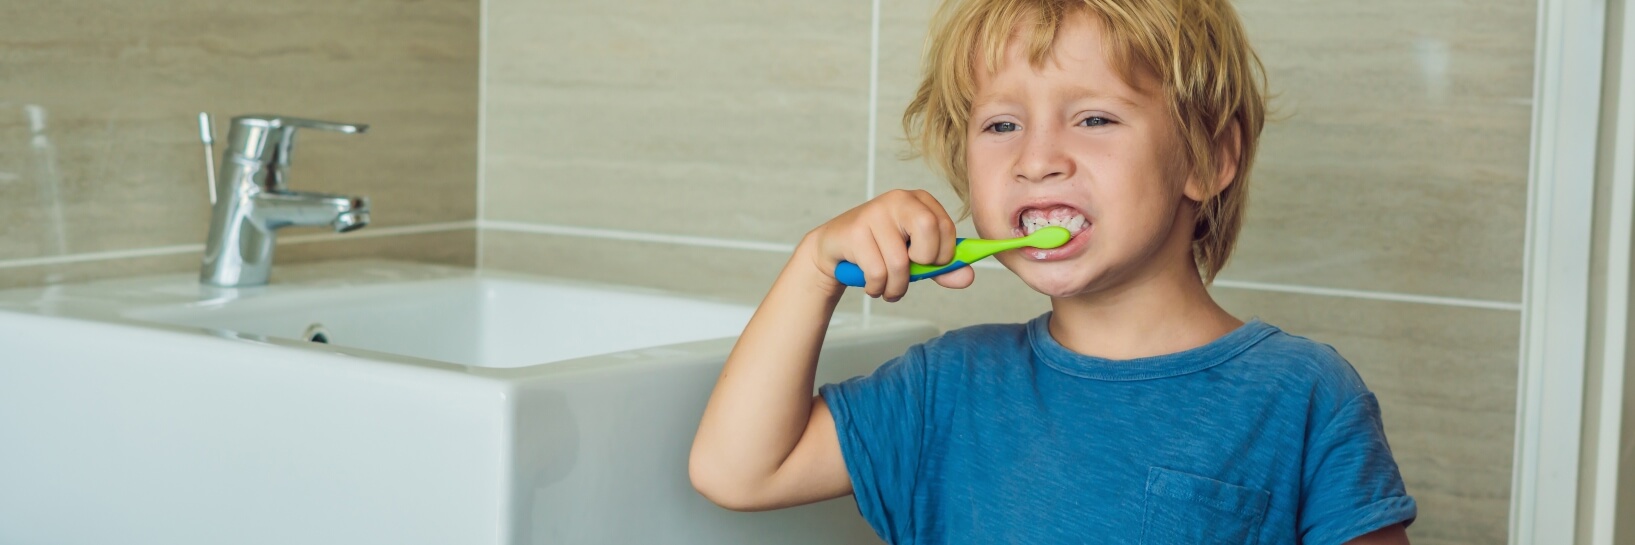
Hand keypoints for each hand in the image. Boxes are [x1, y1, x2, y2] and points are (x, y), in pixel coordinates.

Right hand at [802, 189, 974, 301]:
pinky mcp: (855, 231)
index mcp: (919, 200)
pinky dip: (877, 288)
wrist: (835, 249)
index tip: (930, 264)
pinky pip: (877, 272)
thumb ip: (942, 267)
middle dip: (924, 262)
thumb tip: (967, 277)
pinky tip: (872, 284)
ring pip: (900, 262)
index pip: (946, 226)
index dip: (943, 254)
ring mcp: (874, 212)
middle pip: (929, 229)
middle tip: (910, 272)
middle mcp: (898, 199)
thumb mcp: (915, 258)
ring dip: (896, 287)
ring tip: (888, 288)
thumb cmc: (881, 251)